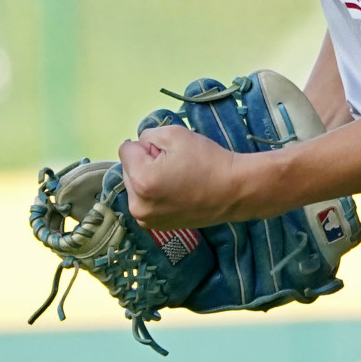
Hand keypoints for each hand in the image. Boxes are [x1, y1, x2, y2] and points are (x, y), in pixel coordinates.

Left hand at [118, 124, 250, 228]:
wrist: (234, 191)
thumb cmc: (207, 160)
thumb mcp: (174, 134)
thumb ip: (147, 135)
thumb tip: (140, 147)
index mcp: (141, 180)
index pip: (126, 150)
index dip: (147, 146)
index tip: (169, 153)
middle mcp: (138, 205)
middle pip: (128, 170)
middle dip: (145, 163)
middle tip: (175, 166)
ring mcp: (146, 219)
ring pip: (135, 186)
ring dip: (148, 179)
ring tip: (176, 180)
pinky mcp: (155, 227)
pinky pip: (144, 201)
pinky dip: (155, 195)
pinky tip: (176, 193)